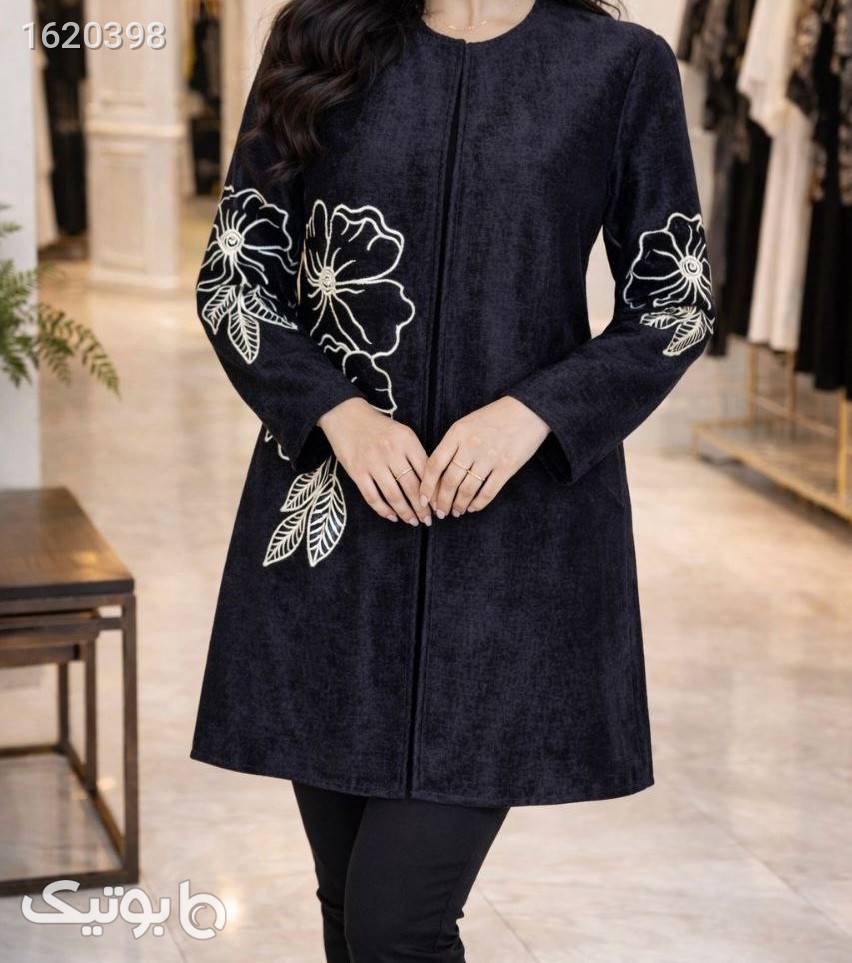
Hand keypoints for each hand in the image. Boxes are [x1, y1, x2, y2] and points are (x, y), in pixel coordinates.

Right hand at [319, 398, 431, 525]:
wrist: (346, 415)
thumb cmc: (379, 427)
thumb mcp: (402, 433)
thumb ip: (415, 454)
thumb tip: (429, 484)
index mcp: (406, 440)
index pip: (425, 471)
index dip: (433, 492)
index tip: (438, 505)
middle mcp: (391, 451)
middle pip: (411, 486)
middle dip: (422, 507)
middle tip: (428, 519)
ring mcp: (373, 462)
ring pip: (394, 495)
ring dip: (406, 512)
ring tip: (413, 521)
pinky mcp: (357, 471)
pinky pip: (372, 497)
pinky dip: (384, 510)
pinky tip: (393, 516)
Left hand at [419, 397, 549, 517]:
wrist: (527, 410)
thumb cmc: (494, 417)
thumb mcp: (467, 424)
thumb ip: (452, 445)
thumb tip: (437, 473)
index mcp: (457, 433)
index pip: (434, 464)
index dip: (426, 486)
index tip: (423, 499)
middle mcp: (471, 446)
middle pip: (449, 481)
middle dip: (442, 501)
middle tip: (440, 512)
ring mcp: (490, 457)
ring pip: (467, 489)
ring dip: (459, 505)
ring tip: (456, 511)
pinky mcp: (507, 467)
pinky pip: (488, 491)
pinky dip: (478, 503)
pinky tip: (473, 507)